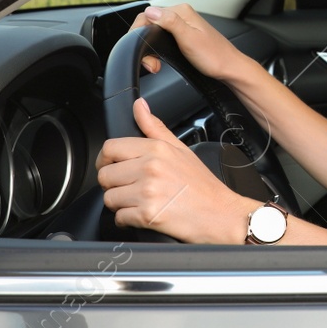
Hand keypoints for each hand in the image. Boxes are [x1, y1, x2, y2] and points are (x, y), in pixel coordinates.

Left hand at [96, 98, 253, 243]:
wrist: (221, 215)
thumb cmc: (203, 186)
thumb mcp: (181, 150)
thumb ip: (154, 127)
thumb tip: (139, 106)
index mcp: (157, 150)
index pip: (110, 148)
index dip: (105, 159)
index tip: (111, 166)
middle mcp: (150, 168)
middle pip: (105, 175)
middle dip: (113, 184)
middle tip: (130, 188)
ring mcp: (148, 192)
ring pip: (109, 198)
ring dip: (120, 203)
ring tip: (140, 202)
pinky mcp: (147, 215)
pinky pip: (119, 218)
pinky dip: (128, 220)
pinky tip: (144, 215)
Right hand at [132, 3, 258, 84]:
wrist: (229, 69)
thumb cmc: (214, 56)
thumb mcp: (189, 39)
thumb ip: (170, 22)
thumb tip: (151, 11)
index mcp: (181, 11)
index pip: (148, 14)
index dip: (139, 33)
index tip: (141, 50)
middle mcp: (181, 16)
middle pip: (150, 24)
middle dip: (145, 44)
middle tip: (151, 64)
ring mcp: (182, 26)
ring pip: (155, 33)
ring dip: (151, 50)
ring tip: (156, 65)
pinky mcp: (183, 36)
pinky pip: (162, 39)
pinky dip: (157, 51)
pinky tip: (160, 62)